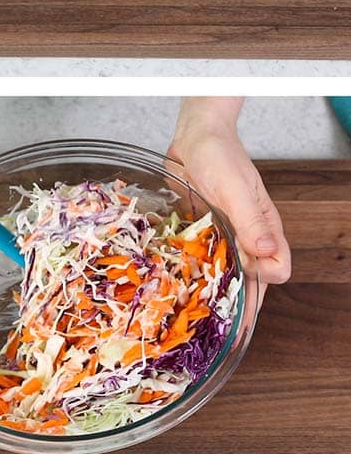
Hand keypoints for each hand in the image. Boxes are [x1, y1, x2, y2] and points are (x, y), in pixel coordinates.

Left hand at [168, 97, 290, 294]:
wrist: (195, 137)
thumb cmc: (220, 156)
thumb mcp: (236, 189)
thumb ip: (251, 221)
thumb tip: (269, 255)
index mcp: (264, 228)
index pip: (276, 269)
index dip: (262, 282)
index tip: (238, 285)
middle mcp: (246, 235)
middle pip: (250, 278)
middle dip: (235, 298)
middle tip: (212, 316)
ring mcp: (223, 233)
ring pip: (224, 271)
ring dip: (212, 287)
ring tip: (192, 305)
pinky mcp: (201, 229)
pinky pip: (200, 255)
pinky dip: (192, 268)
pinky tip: (176, 279)